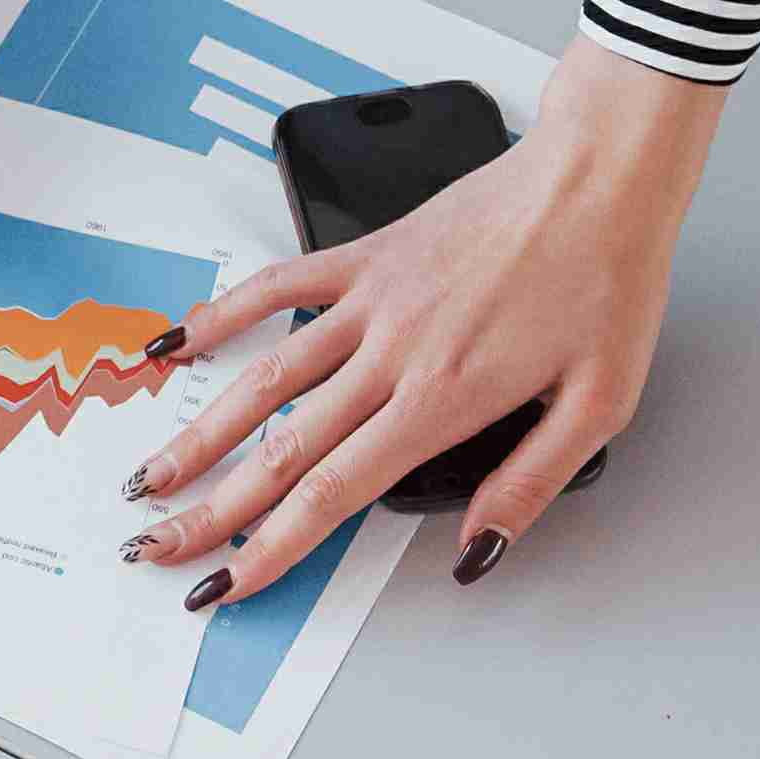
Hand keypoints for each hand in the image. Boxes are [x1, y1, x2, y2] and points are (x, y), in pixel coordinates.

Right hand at [127, 41, 722, 593]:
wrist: (598, 177)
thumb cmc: (607, 283)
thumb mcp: (599, 405)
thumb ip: (530, 484)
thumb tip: (475, 551)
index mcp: (444, 400)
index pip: (335, 492)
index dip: (273, 546)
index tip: (228, 581)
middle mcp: (392, 355)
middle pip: (281, 450)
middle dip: (213, 510)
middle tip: (155, 547)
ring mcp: (370, 302)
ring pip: (263, 379)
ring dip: (200, 434)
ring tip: (152, 476)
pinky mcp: (366, 256)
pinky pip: (277, 287)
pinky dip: (220, 315)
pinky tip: (176, 343)